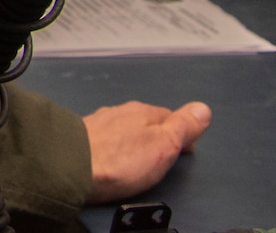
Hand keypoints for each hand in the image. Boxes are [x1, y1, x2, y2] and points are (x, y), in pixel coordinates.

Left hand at [83, 100, 210, 202]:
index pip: (171, 117)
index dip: (183, 134)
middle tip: (165, 157)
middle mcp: (120, 112)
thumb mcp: (164, 144)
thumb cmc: (120, 160)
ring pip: (125, 129)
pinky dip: (115, 147)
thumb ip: (184, 126)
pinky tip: (114, 158)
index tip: (188, 150)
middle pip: (147, 122)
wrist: (72, 167)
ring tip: (140, 159)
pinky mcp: (83, 138)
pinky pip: (107, 139)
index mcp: (143, 112)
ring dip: (134, 141)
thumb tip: (203, 108)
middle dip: (157, 137)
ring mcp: (99, 123)